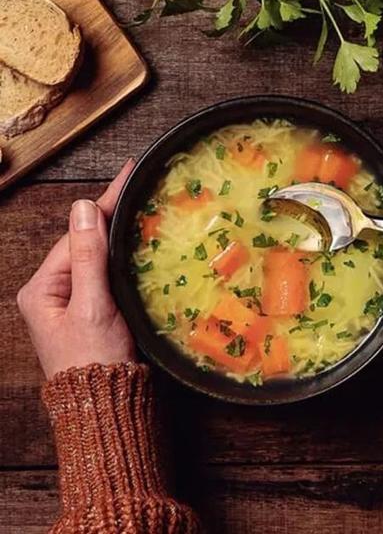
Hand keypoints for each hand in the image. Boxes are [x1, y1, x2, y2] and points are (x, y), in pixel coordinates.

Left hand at [17, 160, 136, 378]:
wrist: (109, 407)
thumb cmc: (97, 362)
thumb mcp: (93, 307)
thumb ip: (88, 257)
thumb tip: (83, 207)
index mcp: (43, 289)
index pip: (76, 235)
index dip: (103, 204)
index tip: (127, 175)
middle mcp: (54, 292)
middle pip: (85, 243)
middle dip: (111, 215)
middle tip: (139, 186)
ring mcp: (74, 302)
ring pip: (97, 257)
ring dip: (118, 235)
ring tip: (140, 207)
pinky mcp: (94, 312)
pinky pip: (106, 274)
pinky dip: (121, 257)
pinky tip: (136, 245)